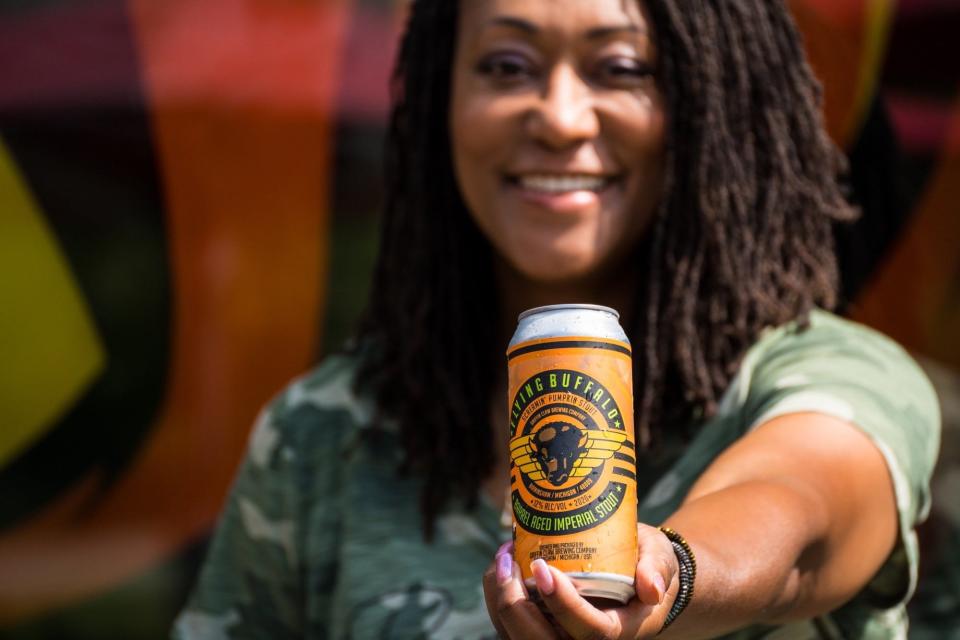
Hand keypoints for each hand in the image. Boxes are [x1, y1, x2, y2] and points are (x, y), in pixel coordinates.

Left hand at [483, 525, 678, 638]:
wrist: (638, 576)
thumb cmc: (647, 564)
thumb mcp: (660, 558)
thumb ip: (657, 567)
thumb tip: (651, 587)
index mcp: (620, 631)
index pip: (590, 632)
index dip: (564, 605)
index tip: (544, 567)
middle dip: (517, 606)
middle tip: (508, 561)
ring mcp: (560, 637)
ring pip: (519, 637)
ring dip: (501, 600)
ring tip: (502, 558)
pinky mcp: (540, 629)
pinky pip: (509, 626)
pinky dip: (497, 598)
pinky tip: (500, 566)